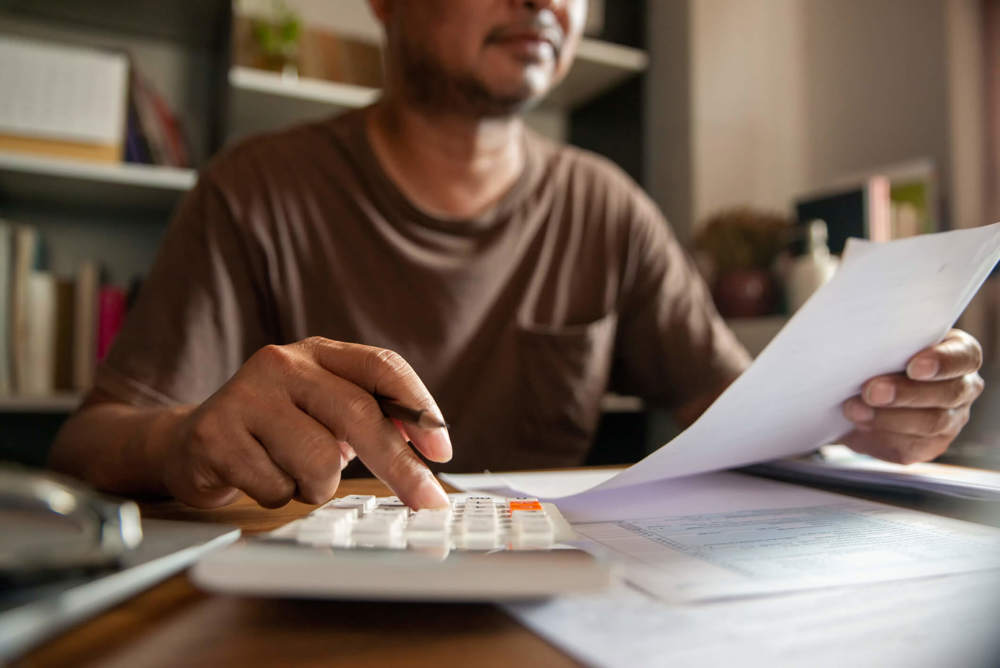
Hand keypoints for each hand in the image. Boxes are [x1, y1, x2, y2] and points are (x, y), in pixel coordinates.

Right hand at [158, 337, 451, 508]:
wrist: (189, 442)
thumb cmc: (274, 430)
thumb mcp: (322, 410)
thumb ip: (370, 416)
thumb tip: (428, 451)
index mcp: (317, 353)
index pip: (381, 366)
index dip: (419, 407)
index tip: (442, 450)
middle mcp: (282, 364)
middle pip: (359, 415)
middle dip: (400, 466)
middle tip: (426, 501)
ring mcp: (245, 396)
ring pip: (320, 461)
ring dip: (318, 485)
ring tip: (294, 472)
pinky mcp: (216, 436)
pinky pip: (278, 487)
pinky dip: (280, 496)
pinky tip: (260, 476)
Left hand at [840, 329, 984, 463]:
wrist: (857, 392)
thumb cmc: (878, 356)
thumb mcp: (884, 342)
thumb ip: (885, 342)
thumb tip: (862, 343)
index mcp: (959, 354)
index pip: (964, 357)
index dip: (942, 362)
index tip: (914, 367)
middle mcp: (962, 388)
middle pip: (947, 394)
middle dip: (906, 393)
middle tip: (871, 391)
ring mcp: (950, 420)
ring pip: (930, 423)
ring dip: (887, 417)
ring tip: (854, 408)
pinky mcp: (927, 446)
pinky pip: (911, 446)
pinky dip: (881, 434)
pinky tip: (860, 424)